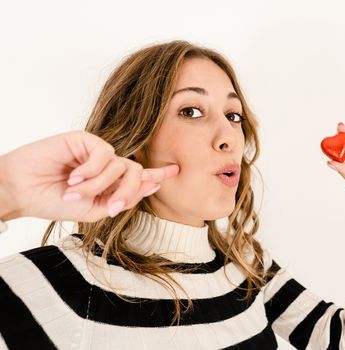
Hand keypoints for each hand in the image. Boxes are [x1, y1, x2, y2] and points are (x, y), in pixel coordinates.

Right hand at [0, 130, 178, 221]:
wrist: (22, 192)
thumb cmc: (52, 202)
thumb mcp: (92, 210)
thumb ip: (119, 200)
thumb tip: (148, 187)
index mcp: (109, 182)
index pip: (139, 175)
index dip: (158, 174)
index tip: (176, 171)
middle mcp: (105, 165)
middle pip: (137, 171)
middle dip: (130, 191)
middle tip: (111, 207)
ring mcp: (95, 152)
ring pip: (121, 165)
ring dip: (100, 185)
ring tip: (75, 193)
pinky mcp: (83, 140)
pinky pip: (105, 154)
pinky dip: (93, 171)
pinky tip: (74, 178)